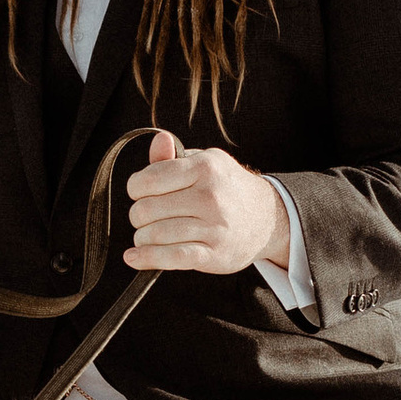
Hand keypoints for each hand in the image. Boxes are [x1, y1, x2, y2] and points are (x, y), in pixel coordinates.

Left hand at [124, 131, 294, 275]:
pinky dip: (147, 259)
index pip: (148, 180)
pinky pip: (172, 257)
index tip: (140, 193)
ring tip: (146, 236)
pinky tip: (134, 258)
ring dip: (142, 238)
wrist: (266, 218)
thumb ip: (174, 157)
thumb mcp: (205, 164)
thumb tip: (159, 140)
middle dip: (138, 216)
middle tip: (146, 218)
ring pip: (155, 235)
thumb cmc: (225, 188)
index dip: (135, 189)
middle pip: (146, 210)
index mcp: (204, 168)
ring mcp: (214, 227)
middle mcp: (210, 196)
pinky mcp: (214, 254)